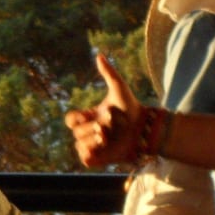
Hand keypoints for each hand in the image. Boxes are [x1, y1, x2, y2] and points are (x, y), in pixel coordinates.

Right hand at [66, 53, 142, 167]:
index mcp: (89, 118)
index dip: (78, 118)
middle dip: (91, 128)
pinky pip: (85, 159)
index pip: (70, 120)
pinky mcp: (99, 159)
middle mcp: (89, 132)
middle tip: (105, 127)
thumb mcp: (119, 88)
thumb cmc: (131, 108)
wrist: (144, 128)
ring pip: (79, 146)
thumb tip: (99, 55)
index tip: (92, 114)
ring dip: (93, 141)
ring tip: (107, 138)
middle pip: (76, 132)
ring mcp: (93, 146)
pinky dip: (91, 154)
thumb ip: (108, 72)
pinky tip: (103, 148)